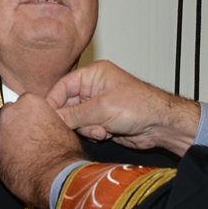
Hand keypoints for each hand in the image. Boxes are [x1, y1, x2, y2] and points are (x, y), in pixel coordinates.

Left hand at [0, 92, 86, 208]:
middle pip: (9, 115)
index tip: (35, 123)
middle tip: (28, 138)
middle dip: (16, 124)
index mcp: (29, 102)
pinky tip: (18, 163)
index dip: (30, 114)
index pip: (25, 102)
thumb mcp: (62, 128)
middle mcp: (10, 113)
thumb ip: (48, 121)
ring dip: (9, 139)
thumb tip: (46, 126)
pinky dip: (6, 155)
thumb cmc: (64, 152)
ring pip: (1, 133)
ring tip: (24, 153)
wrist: (54, 177)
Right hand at [48, 60, 202, 155]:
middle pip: (66, 105)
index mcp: (92, 75)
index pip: (62, 87)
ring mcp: (97, 106)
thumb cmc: (140, 106)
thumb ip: (73, 114)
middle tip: (82, 125)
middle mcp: (93, 88)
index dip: (53, 102)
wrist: (161, 125)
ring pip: (75, 120)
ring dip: (85, 128)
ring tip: (101, 129)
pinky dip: (92, 134)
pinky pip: (85, 129)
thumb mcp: (102, 108)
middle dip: (73, 119)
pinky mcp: (102, 121)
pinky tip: (106, 133)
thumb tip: (51, 118)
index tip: (47, 117)